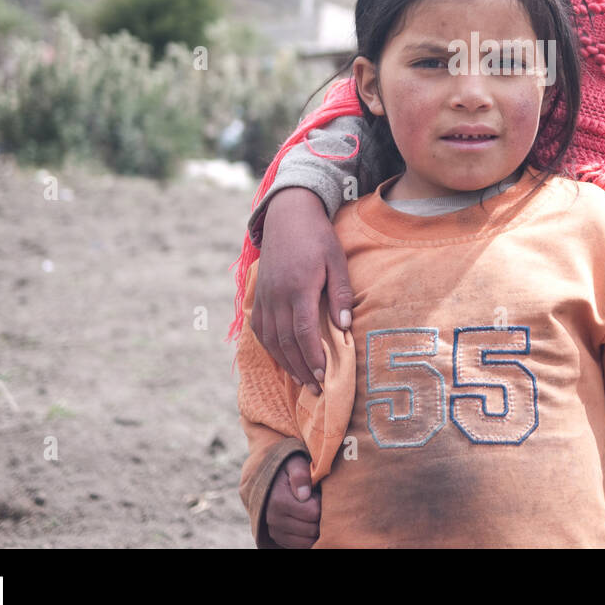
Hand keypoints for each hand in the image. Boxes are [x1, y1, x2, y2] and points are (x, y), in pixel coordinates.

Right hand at [251, 187, 353, 392]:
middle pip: (286, 342)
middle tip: (315, 389)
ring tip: (301, 380)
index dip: (312, 357)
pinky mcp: (259, 295)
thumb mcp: (337, 260)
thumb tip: (345, 326)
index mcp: (299, 288)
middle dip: (301, 368)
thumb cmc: (318, 237)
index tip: (323, 376)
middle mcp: (277, 296)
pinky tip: (282, 358)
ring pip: (271, 339)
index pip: (304, 332)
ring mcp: (265, 297)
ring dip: (285, 363)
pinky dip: (270, 347)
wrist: (288, 215)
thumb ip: (341, 293)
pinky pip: (260, 328)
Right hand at [264, 452, 319, 548]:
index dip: (322, 504)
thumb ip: (300, 474)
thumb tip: (305, 494)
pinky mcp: (278, 539)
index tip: (319, 494)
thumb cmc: (289, 469)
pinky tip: (309, 522)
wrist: (271, 478)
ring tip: (313, 512)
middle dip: (321, 517)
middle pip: (311, 529)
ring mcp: (275, 531)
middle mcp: (274, 519)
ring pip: (307, 541)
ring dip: (315, 529)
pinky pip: (300, 546)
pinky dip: (309, 537)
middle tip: (319, 503)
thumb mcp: (295, 463)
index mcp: (278, 501)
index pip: (313, 513)